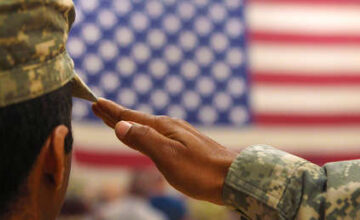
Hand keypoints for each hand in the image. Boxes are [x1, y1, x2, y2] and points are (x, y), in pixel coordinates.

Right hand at [92, 98, 236, 204]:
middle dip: (116, 114)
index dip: (112, 112)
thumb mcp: (168, 156)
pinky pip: (157, 135)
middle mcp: (170, 127)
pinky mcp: (185, 145)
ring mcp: (178, 135)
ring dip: (129, 122)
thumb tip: (121, 125)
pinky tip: (147, 135)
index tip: (96, 102)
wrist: (232, 177)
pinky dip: (144, 132)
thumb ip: (144, 140)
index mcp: (163, 128)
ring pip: (146, 126)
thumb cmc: (200, 170)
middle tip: (99, 106)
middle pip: (137, 119)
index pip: (131, 117)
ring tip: (117, 120)